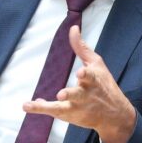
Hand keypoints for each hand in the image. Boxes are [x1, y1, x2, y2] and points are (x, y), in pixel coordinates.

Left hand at [24, 26, 136, 142]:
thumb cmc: (104, 85)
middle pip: (78, 95)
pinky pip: (53, 111)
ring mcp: (77, 106)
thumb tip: (73, 28)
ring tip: (39, 103)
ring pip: (63, 108)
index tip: (80, 74)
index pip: (90, 77)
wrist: (114, 114)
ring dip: (53, 106)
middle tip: (61, 95)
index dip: (85, 75)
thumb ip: (82, 48)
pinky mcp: (68, 114)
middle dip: (70, 95)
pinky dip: (40, 108)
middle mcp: (86, 94)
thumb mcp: (96, 64)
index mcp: (94, 80)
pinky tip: (27, 106)